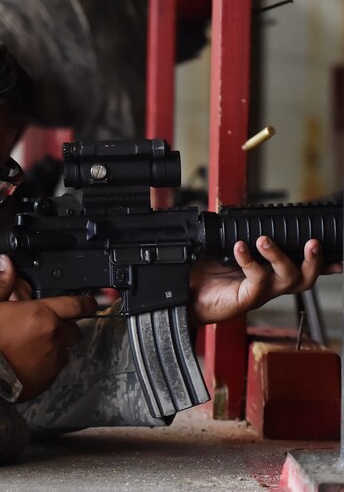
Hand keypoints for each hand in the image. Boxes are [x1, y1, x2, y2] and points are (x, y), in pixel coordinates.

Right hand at [0, 255, 96, 401]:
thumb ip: (2, 283)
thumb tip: (6, 261)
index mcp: (41, 313)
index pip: (76, 304)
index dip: (90, 302)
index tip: (100, 300)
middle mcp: (54, 335)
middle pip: (73, 328)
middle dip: (64, 326)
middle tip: (43, 326)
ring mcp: (54, 358)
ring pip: (65, 348)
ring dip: (56, 344)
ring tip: (34, 346)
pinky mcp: (50, 377)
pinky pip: (57, 365)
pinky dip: (49, 362)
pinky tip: (30, 361)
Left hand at [189, 237, 341, 325]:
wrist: (186, 297)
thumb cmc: (206, 276)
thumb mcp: (224, 252)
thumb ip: (238, 238)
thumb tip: (238, 217)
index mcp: (270, 273)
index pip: (302, 268)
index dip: (323, 263)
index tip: (337, 254)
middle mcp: (270, 285)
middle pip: (305, 278)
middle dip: (315, 261)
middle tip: (313, 242)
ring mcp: (261, 293)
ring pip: (286, 278)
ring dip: (279, 256)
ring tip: (264, 239)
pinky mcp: (247, 298)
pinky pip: (257, 279)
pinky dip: (249, 260)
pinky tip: (240, 247)